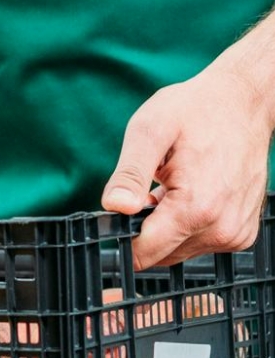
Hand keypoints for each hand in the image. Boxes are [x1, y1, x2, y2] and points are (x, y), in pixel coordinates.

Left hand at [102, 62, 272, 268]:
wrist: (243, 103)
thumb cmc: (196, 111)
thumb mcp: (149, 131)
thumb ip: (130, 174)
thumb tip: (114, 207)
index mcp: (196, 209)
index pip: (143, 253)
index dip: (121, 235)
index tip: (120, 210)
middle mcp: (220, 229)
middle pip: (159, 255)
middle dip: (144, 228)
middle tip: (150, 187)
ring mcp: (235, 234)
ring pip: (178, 250)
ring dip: (165, 225)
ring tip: (171, 184)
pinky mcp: (241, 233)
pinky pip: (199, 242)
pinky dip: (186, 224)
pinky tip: (187, 192)